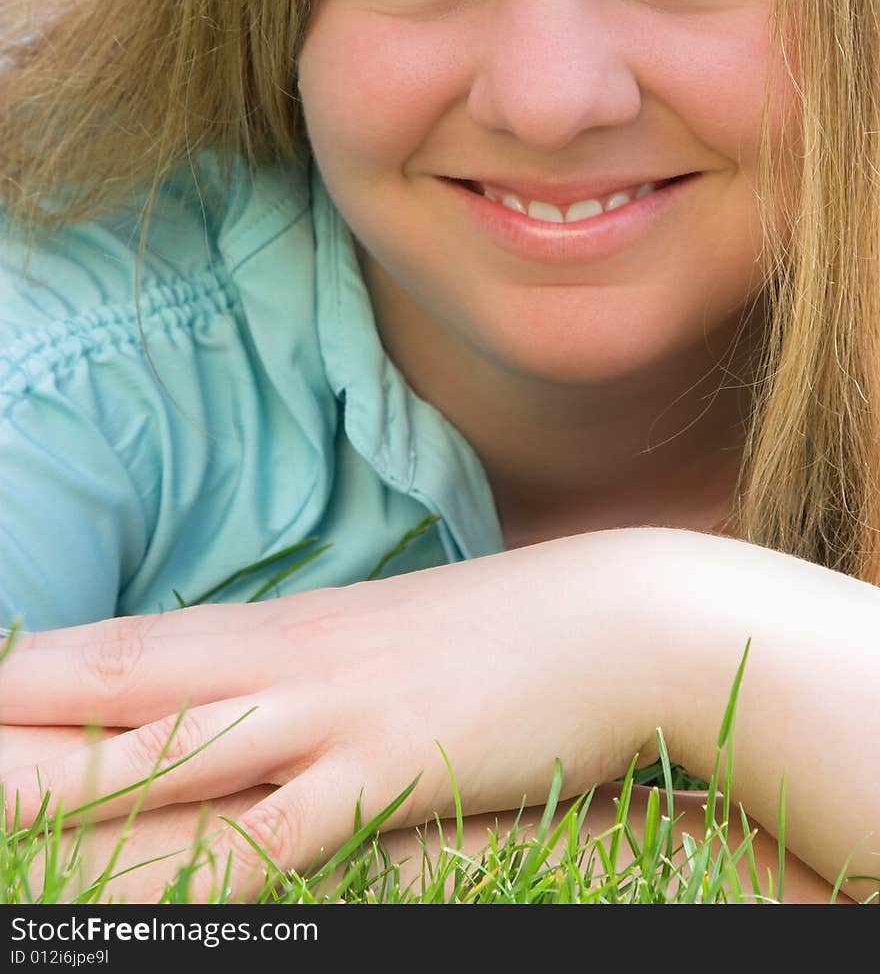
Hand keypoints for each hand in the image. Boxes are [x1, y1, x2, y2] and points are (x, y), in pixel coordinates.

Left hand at [0, 532, 659, 900]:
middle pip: (128, 683)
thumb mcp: (397, 637)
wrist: (620, 615)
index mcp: (292, 628)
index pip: (143, 643)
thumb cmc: (512, 632)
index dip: (51, 661)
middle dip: (27, 704)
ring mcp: (334, 712)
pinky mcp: (391, 765)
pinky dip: (213, 864)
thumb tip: (266, 682)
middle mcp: (293, 662)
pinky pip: (281, 831)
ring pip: (174, 749)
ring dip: (72, 777)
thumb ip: (322, 662)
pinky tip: (153, 896)